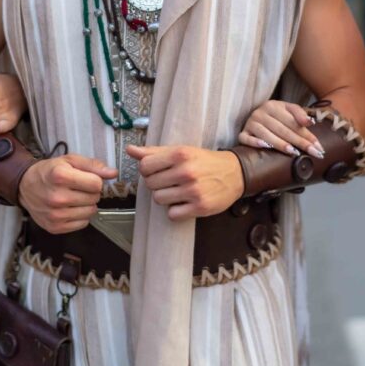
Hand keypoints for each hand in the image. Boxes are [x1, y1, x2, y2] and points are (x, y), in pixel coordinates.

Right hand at [18, 153, 117, 233]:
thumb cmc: (50, 171)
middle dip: (91, 192)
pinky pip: (82, 224)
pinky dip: (80, 216)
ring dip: (87, 204)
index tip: (86, 178)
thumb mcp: (70, 160)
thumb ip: (93, 165)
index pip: (96, 184)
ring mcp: (55, 214)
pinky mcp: (55, 227)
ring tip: (74, 197)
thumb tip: (113, 173)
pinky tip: (70, 208)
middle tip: (78, 187)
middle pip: (94, 198)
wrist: (25, 186)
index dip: (95, 180)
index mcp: (60, 176)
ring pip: (90, 212)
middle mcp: (57, 197)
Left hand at [127, 144, 243, 220]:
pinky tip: (185, 202)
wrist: (234, 173)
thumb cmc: (204, 161)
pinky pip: (172, 214)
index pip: (144, 166)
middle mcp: (186, 172)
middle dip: (157, 183)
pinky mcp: (200, 207)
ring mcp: (193, 191)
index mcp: (180, 154)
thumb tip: (130, 150)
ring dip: (165, 197)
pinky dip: (176, 210)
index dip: (148, 170)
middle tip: (171, 180)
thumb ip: (154, 152)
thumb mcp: (181, 151)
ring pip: (159, 199)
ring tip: (178, 191)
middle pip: (150, 184)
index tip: (158, 170)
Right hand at [238, 100, 324, 158]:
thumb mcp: (288, 110)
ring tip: (293, 152)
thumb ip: (299, 114)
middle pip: (282, 129)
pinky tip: (265, 146)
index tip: (318, 146)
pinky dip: (255, 142)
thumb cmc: (276, 116)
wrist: (256, 116)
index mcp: (273, 106)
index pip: (292, 122)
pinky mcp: (243, 133)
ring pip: (267, 135)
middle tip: (313, 153)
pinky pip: (246, 138)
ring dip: (280, 144)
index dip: (307, 134)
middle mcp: (260, 113)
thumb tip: (310, 122)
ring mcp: (250, 123)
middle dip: (300, 142)